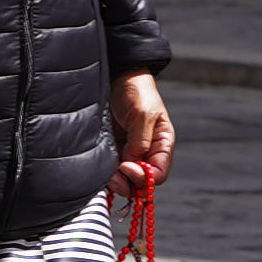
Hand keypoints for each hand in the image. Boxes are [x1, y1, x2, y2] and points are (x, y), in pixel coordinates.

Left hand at [110, 69, 172, 185]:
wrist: (117, 78)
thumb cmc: (136, 91)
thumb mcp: (143, 113)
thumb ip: (141, 140)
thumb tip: (136, 162)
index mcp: (161, 144)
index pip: (158, 173)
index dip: (144, 177)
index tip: (127, 167)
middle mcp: (147, 152)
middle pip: (141, 182)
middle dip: (129, 184)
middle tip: (114, 177)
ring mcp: (129, 153)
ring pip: (126, 180)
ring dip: (117, 182)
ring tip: (107, 175)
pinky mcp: (113, 150)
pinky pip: (112, 170)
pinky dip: (106, 175)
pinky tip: (100, 171)